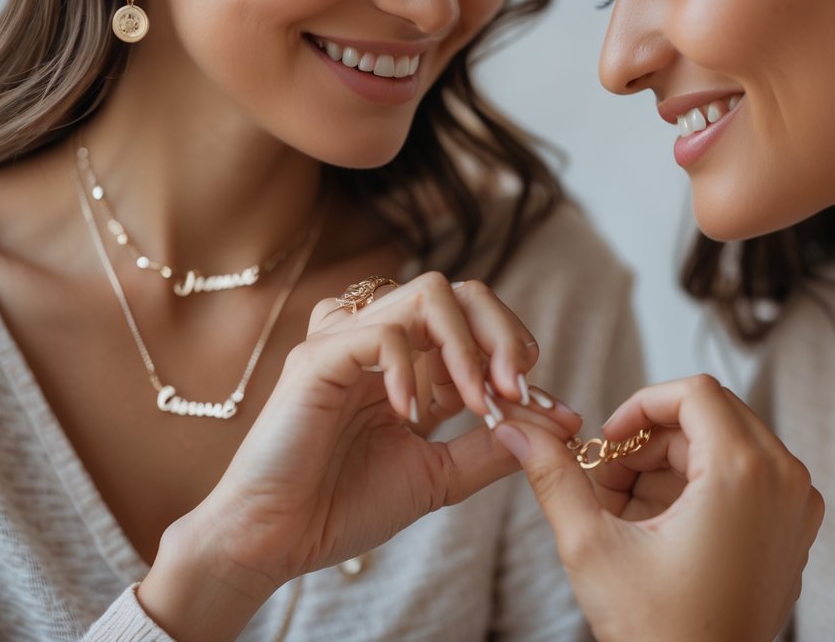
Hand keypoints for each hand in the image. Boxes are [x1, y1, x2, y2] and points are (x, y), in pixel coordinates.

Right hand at [138, 272, 579, 640]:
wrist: (273, 543)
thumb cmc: (344, 507)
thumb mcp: (439, 475)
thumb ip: (493, 445)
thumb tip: (561, 423)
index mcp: (408, 364)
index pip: (476, 321)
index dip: (516, 352)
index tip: (543, 404)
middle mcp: (378, 340)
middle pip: (460, 291)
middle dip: (503, 333)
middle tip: (518, 387)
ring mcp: (346, 341)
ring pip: (427, 294)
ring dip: (467, 346)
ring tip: (478, 401)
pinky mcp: (316, 358)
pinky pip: (380, 332)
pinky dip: (410, 369)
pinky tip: (412, 416)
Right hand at [492, 375, 822, 641]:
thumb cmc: (660, 633)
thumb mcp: (593, 546)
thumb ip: (554, 476)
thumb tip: (519, 432)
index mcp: (743, 473)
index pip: (693, 392)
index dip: (641, 406)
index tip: (609, 441)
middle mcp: (784, 479)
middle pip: (710, 416)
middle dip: (651, 440)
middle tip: (608, 481)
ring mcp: (797, 504)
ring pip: (727, 444)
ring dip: (671, 464)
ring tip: (626, 512)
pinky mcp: (795, 528)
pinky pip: (748, 477)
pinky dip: (702, 486)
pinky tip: (660, 526)